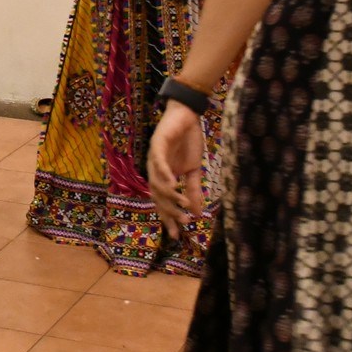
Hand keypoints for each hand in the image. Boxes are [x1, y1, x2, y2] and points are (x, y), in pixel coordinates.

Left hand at [146, 100, 206, 237]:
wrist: (188, 116)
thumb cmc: (189, 142)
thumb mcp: (194, 170)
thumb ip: (193, 190)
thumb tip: (197, 213)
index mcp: (163, 178)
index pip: (163, 203)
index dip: (168, 219)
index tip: (177, 235)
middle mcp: (155, 171)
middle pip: (158, 196)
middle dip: (170, 211)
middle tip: (183, 222)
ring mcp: (154, 158)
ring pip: (157, 182)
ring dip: (170, 195)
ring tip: (183, 205)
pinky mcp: (157, 144)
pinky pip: (158, 162)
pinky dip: (164, 173)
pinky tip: (172, 184)